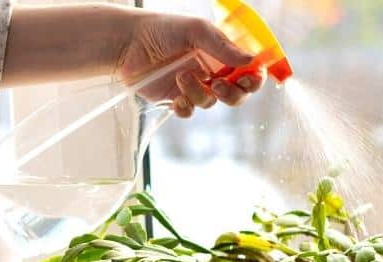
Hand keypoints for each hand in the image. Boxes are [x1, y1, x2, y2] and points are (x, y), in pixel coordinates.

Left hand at [115, 11, 265, 117]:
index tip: (251, 79)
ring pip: (211, 103)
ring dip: (199, 93)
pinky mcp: (176, 99)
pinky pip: (189, 112)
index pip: (249, 71)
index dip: (255, 78)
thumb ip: (223, 46)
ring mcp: (195, 87)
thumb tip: (251, 61)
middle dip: (233, 94)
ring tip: (180, 77)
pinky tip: (176, 98)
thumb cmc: (162, 29)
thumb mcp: (196, 30)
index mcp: (221, 54)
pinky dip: (185, 107)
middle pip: (237, 94)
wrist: (127, 42)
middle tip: (219, 85)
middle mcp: (212, 72)